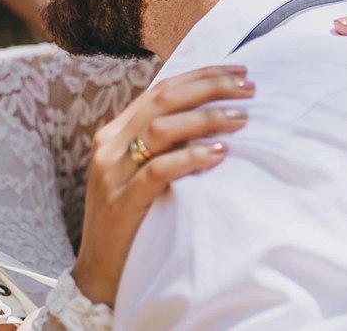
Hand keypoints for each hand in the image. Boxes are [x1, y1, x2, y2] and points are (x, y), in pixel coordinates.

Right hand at [70, 65, 252, 305]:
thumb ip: (164, 145)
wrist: (98, 274)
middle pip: (164, 101)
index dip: (201, 76)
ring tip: (241, 118)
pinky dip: (191, 157)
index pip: (161, 90)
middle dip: (209, 88)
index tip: (238, 72)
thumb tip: (212, 115)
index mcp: (115, 132)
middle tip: (248, 88)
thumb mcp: (141, 173)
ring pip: (161, 130)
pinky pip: (158, 171)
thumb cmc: (131, 220)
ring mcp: (113, 173)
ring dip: (206, 119)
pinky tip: (219, 152)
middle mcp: (110, 145)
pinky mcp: (121, 202)